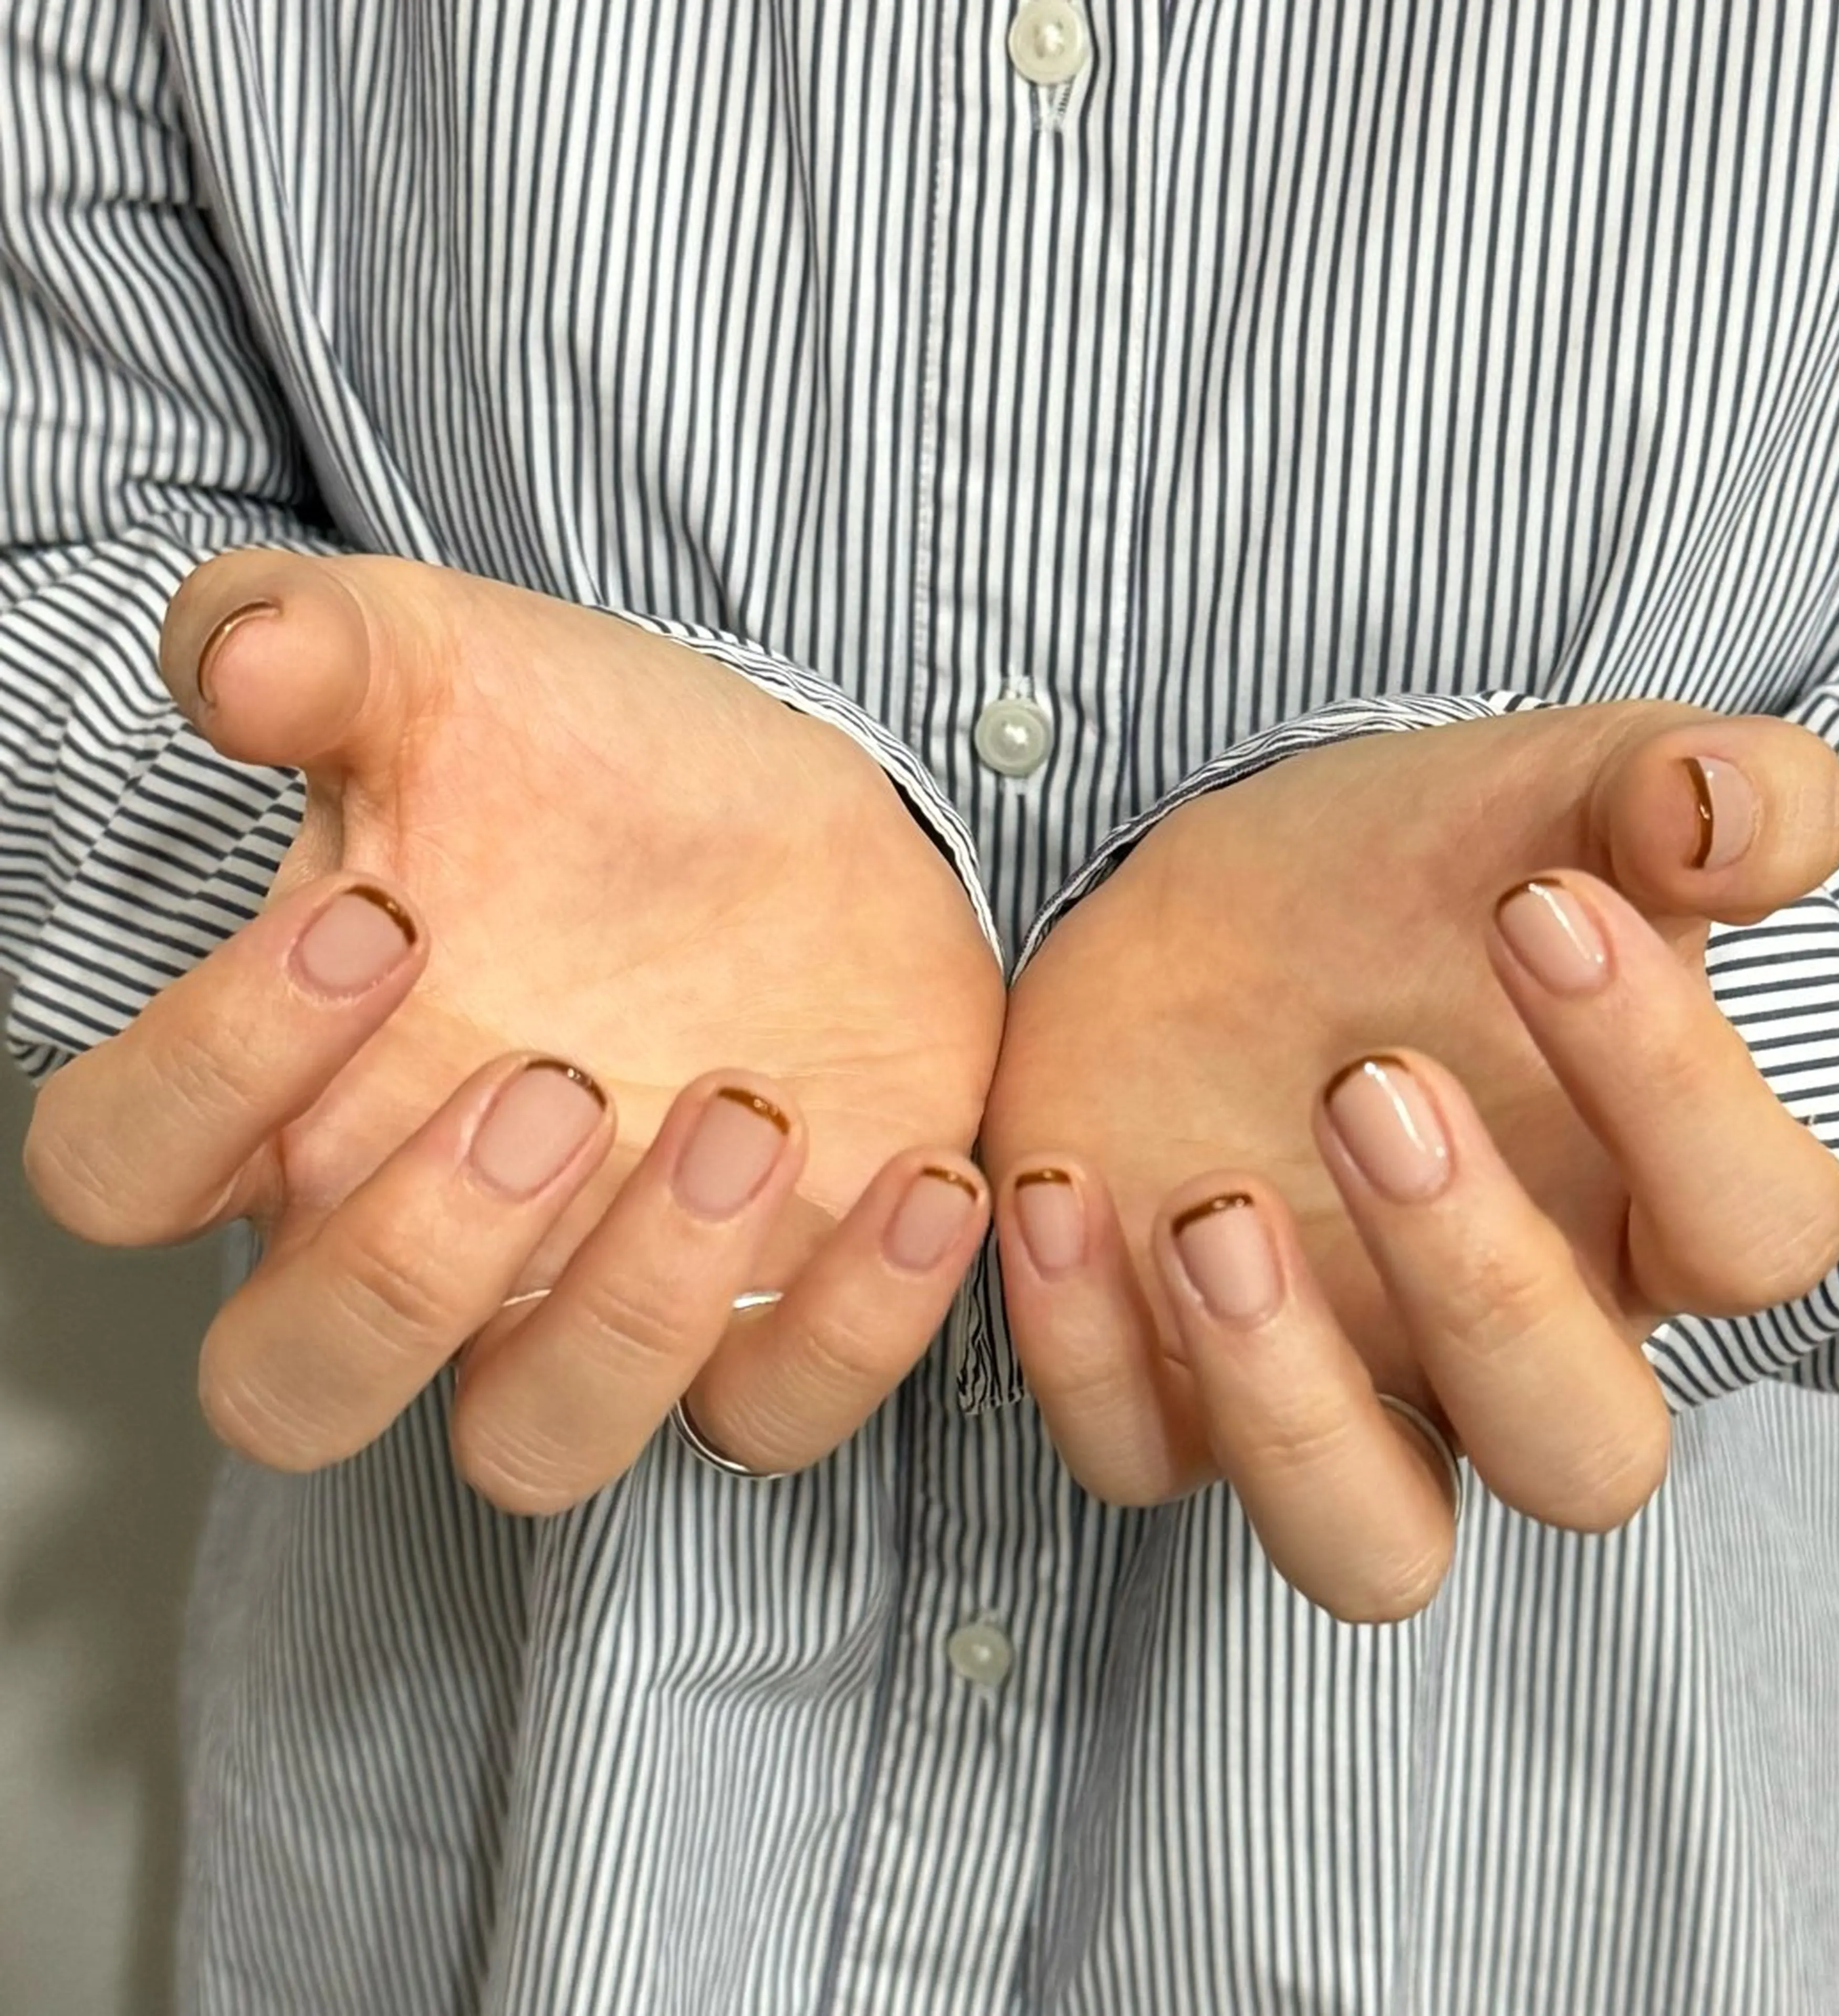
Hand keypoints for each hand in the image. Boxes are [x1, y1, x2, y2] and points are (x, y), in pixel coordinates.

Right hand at [25, 553, 1003, 1504]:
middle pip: (292, 1389)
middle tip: (555, 1077)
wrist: (792, 807)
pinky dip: (859, 1326)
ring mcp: (596, 1295)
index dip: (212, 1072)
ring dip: (637, 1306)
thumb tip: (240, 664)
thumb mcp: (449, 665)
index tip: (384, 919)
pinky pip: (779, 1416)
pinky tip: (924, 1173)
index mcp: (298, 1090)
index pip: (125, 1175)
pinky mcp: (771, 1311)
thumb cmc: (591, 760)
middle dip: (411, 1262)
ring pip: (533, 1448)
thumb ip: (315, 645)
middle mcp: (425, 1233)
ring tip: (749, 1109)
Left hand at [982, 702, 1838, 1618]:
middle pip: (1582, 1454)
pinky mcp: (1165, 1379)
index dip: (1673, 1089)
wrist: (1219, 900)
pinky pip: (1138, 1457)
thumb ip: (1693, 792)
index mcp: (1643, 1207)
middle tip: (1366, 1081)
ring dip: (1292, 1405)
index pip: (1751, 1236)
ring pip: (1369, 1550)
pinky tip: (1060, 1185)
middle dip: (1482, 1285)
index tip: (1539, 907)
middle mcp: (1504, 1337)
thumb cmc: (1411, 869)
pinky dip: (1086, 1349)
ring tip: (1214, 1211)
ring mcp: (1334, 1378)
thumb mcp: (1555, 793)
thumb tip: (1744, 824)